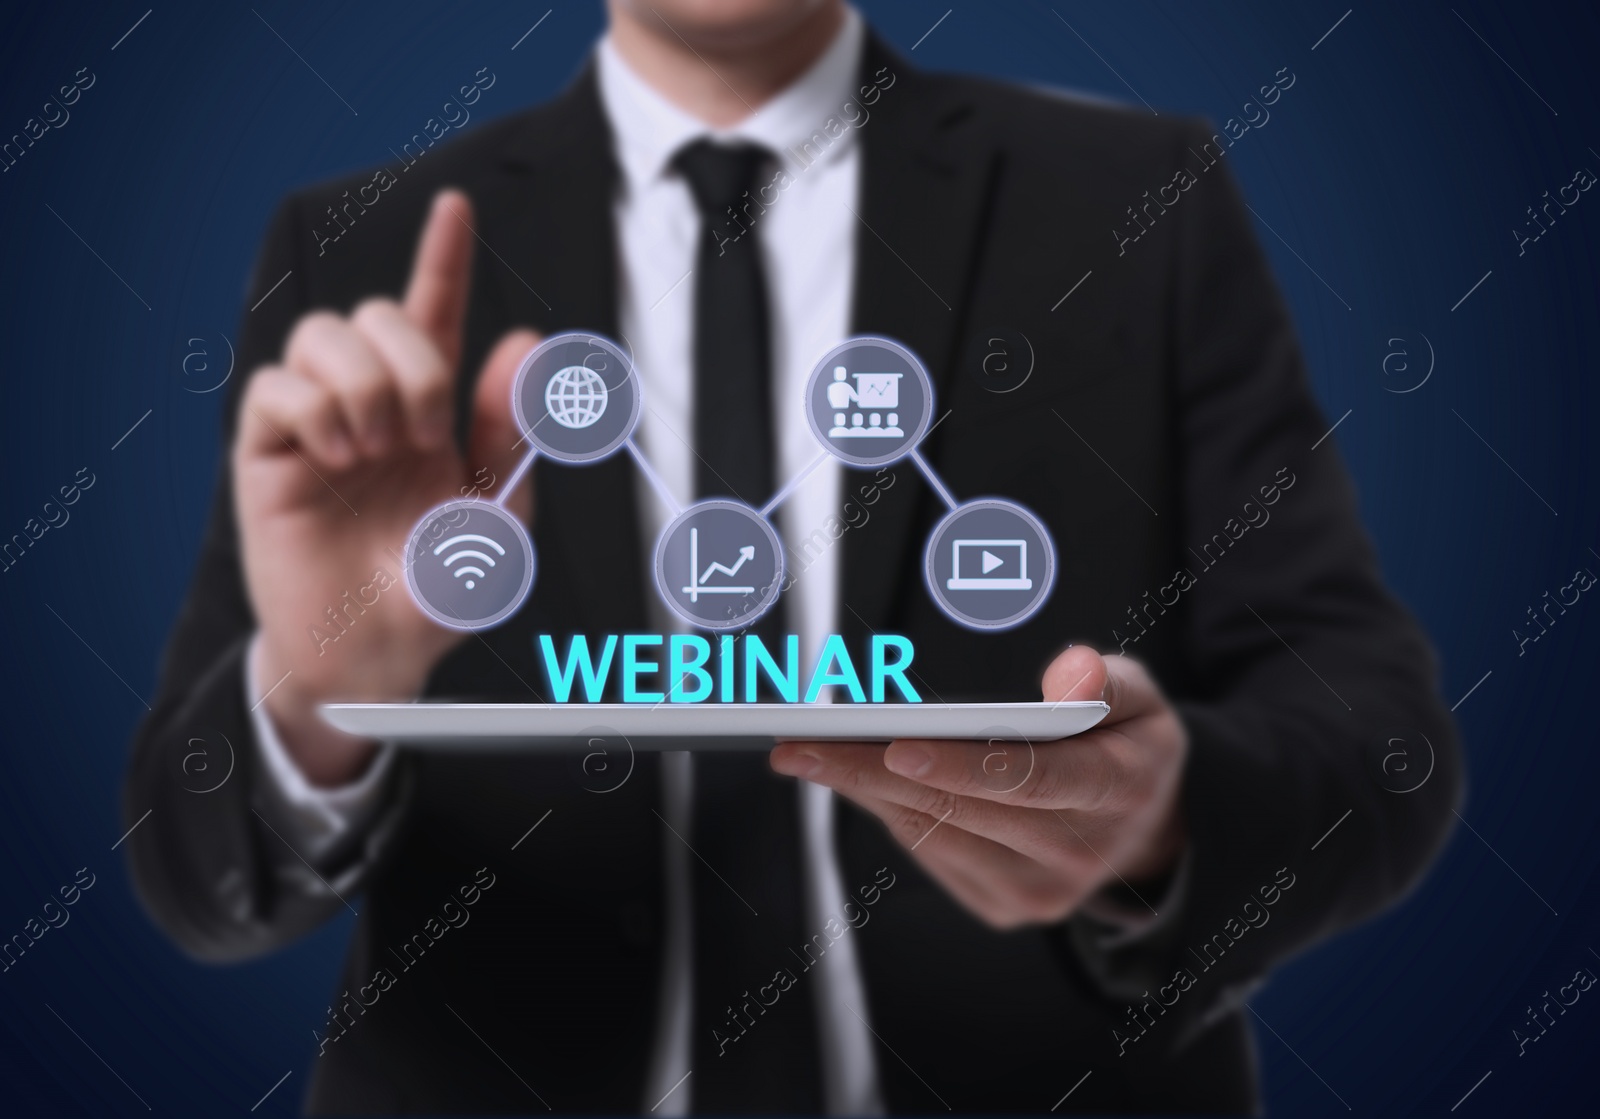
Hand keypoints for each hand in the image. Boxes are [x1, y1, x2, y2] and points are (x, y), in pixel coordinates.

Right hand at [234, 190, 538, 785]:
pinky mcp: (269, 451)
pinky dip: (314, 412)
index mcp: (433, 410)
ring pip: (323, 335)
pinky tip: (338, 459)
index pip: (435, 315)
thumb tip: (526, 340)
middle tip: (424, 433)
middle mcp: (373, 403)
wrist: (376, 654)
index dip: (443, 258)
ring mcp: (318, 422)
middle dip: (413, 359)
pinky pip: (274, 387)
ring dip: (364, 386)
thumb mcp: (500, 514)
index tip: (457, 205)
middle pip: (376, 313)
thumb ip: (512, 430)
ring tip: (375, 452)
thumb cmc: (440, 587)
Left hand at [770, 646, 1188, 927]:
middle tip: (806, 741)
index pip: (1031, 779)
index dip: (961, 765)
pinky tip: (851, 779)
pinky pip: (931, 852)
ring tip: (808, 753)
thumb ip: (1109, 680)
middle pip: (961, 807)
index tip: (897, 747)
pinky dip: (887, 812)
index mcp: (1116, 791)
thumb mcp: (1143, 699)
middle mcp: (1076, 851)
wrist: (1144, 831)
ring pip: (934, 832)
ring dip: (864, 791)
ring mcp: (1038, 889)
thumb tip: (1069, 675)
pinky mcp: (1004, 906)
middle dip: (873, 769)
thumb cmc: (1128, 748)